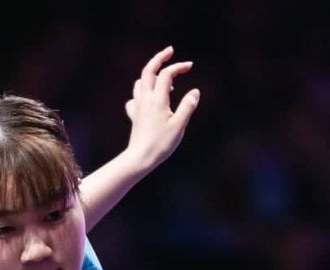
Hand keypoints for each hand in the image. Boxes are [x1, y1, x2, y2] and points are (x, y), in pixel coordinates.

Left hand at [123, 45, 199, 170]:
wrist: (140, 158)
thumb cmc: (161, 144)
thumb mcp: (179, 125)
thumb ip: (187, 107)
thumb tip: (195, 92)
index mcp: (157, 100)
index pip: (166, 74)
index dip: (178, 66)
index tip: (190, 65)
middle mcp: (145, 99)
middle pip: (148, 71)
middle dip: (159, 58)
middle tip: (170, 51)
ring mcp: (138, 107)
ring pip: (140, 82)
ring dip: (151, 75)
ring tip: (164, 79)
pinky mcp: (134, 116)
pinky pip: (134, 98)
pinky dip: (142, 93)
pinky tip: (149, 99)